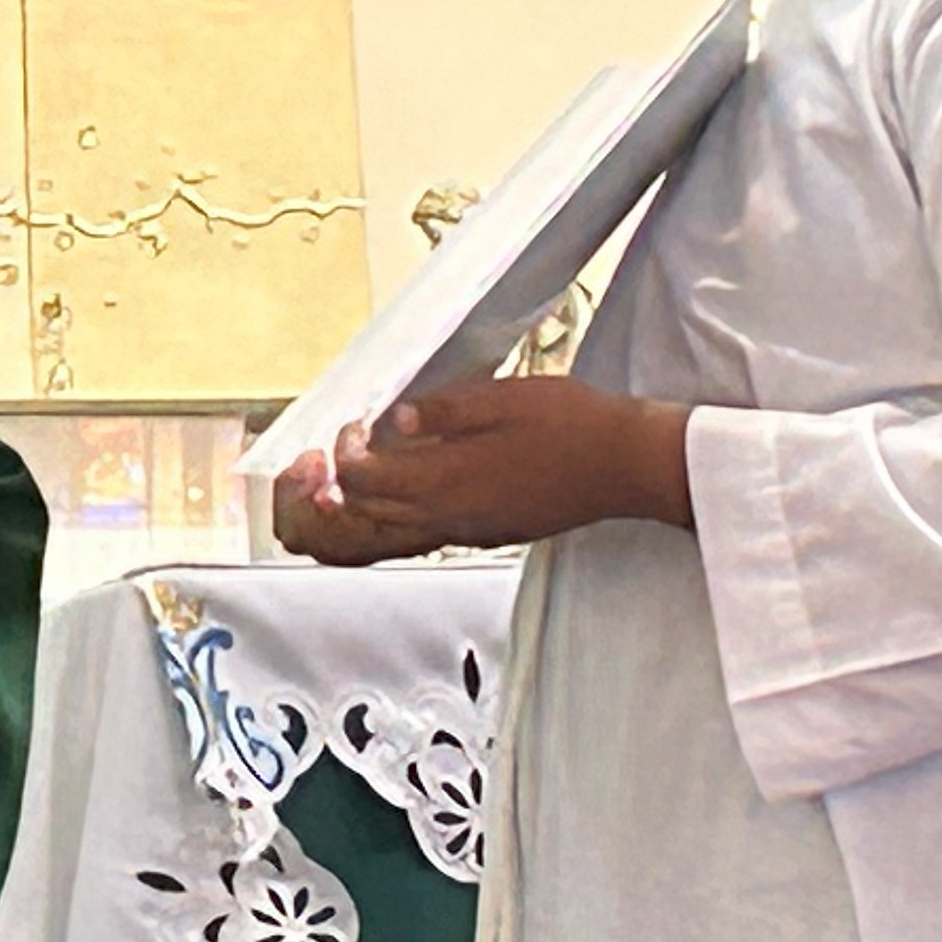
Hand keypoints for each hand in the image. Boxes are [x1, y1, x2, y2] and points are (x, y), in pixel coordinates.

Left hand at [268, 377, 693, 565]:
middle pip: (353, 527)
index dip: (341, 455)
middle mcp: (444, 518)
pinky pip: (410, 539)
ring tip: (333, 481)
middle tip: (315, 462)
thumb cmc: (573, 426)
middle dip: (320, 497)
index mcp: (445, 483)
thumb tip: (391, 421)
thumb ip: (438, 410)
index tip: (350, 428)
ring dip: (343, 516)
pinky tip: (386, 491)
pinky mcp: (477, 534)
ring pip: (376, 543)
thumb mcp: (501, 398)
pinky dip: (378, 522)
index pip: (359, 483)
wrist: (626, 466)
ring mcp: (461, 532)